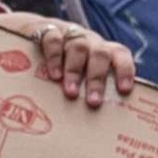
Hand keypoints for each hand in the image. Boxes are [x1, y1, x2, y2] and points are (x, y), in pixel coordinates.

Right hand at [18, 20, 134, 111]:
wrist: (32, 32)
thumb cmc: (62, 64)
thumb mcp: (79, 74)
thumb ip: (89, 91)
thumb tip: (100, 127)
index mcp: (103, 51)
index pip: (120, 55)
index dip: (125, 70)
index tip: (124, 90)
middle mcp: (90, 41)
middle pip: (100, 54)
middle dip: (97, 79)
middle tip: (93, 102)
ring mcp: (70, 34)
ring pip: (78, 47)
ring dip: (75, 71)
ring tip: (71, 92)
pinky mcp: (48, 30)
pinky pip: (53, 39)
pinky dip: (54, 57)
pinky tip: (53, 75)